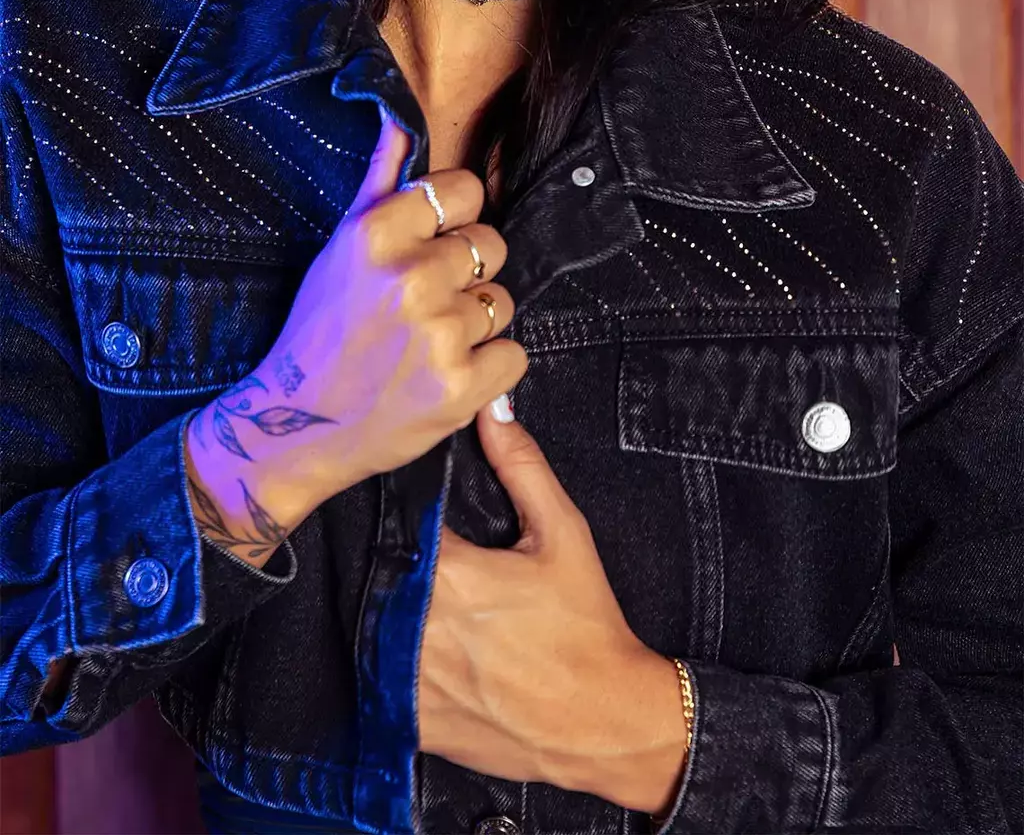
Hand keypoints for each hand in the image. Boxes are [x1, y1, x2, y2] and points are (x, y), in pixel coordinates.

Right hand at [187, 109, 528, 541]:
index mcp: (378, 233)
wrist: (298, 424)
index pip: (465, 190)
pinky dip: (490, 369)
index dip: (456, 218)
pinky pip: (514, 354)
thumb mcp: (340, 246)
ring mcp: (439, 333)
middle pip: (491, 245)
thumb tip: (398, 118)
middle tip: (423, 305)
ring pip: (502, 302)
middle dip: (466, 274)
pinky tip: (447, 375)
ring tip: (429, 343)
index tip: (432, 243)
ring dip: (476, 323)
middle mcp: (411, 277)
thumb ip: (380, 180)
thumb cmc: (320, 329)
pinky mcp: (461, 387)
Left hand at [416, 400, 653, 793]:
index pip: (399, 524)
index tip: (423, 519)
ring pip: (374, 626)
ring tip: (438, 613)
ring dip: (394, 613)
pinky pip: (383, 678)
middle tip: (437, 569)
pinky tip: (436, 657)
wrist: (603, 723)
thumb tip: (492, 407)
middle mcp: (417, 625)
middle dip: (401, 565)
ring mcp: (409, 679)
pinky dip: (400, 664)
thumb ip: (521, 465)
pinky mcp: (412, 721)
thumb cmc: (586, 625)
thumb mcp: (564, 533)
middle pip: (382, 574)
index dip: (406, 517)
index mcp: (450, 572)